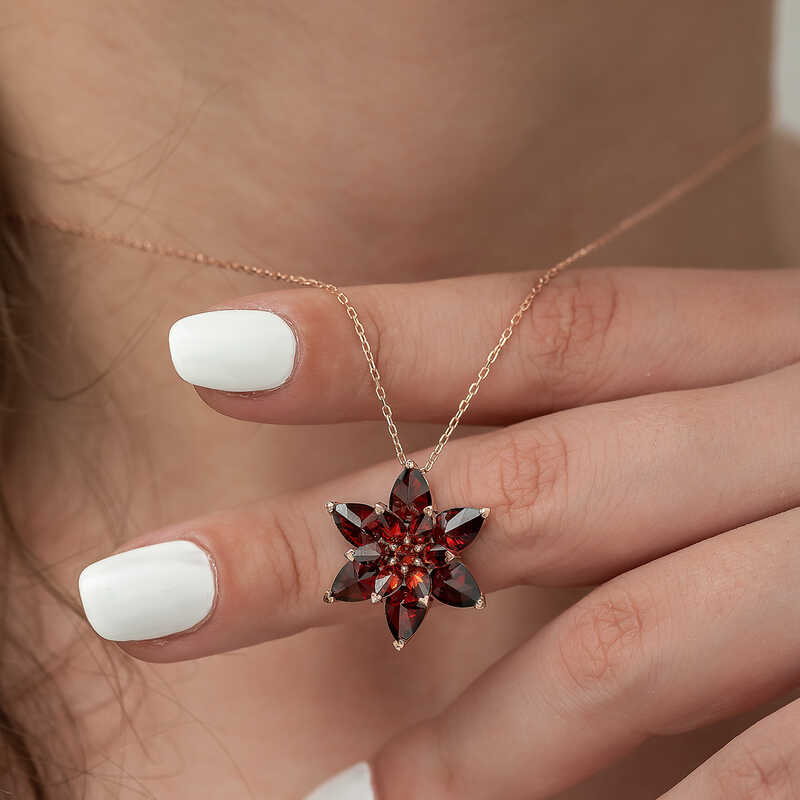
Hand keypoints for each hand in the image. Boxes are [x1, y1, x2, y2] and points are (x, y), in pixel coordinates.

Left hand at [78, 266, 799, 797]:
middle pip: (526, 483)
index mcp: (761, 346)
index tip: (201, 348)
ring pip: (623, 652)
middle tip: (138, 594)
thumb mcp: (756, 425)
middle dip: (324, 552)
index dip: (367, 334)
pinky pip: (755, 777)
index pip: (540, 327)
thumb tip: (455, 523)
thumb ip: (624, 461)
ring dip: (471, 752)